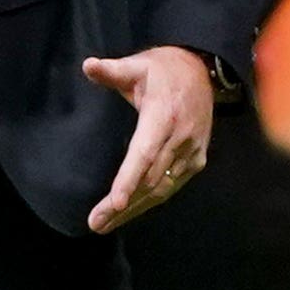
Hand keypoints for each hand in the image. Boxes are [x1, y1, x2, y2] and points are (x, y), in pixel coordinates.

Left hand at [82, 46, 213, 233]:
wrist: (202, 72)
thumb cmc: (162, 70)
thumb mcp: (137, 64)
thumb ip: (112, 70)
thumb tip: (87, 65)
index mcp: (163, 115)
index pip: (145, 152)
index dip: (129, 179)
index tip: (115, 203)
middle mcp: (180, 138)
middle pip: (149, 179)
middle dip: (122, 204)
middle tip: (96, 223)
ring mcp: (191, 152)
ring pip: (162, 189)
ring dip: (134, 209)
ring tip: (105, 225)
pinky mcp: (196, 160)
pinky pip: (172, 186)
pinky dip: (151, 201)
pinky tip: (130, 212)